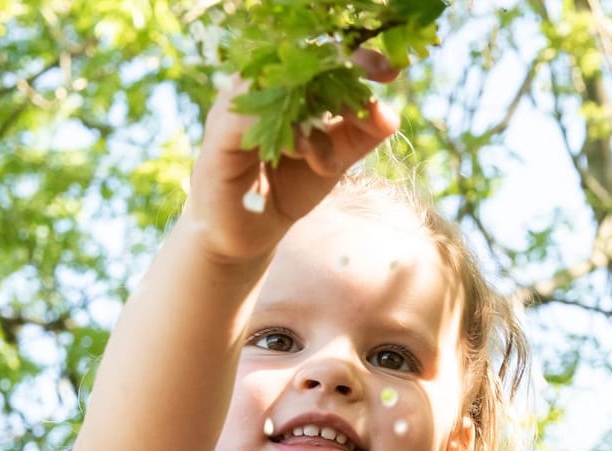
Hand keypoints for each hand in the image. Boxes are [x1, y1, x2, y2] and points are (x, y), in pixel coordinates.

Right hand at [183, 49, 400, 260]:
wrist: (247, 235)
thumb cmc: (286, 188)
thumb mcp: (333, 158)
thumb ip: (360, 135)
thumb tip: (392, 116)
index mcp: (284, 84)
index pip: (321, 55)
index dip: (357, 57)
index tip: (391, 72)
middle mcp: (258, 86)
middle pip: (303, 60)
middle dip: (346, 76)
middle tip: (375, 100)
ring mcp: (235, 107)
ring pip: (281, 86)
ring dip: (315, 119)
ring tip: (324, 160)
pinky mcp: (219, 136)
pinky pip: (254, 117)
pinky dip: (289, 135)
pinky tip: (301, 156)